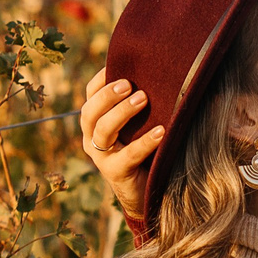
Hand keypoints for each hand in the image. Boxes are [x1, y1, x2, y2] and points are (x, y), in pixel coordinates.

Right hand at [79, 68, 160, 222]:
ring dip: (122, 112)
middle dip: (107, 95)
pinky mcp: (115, 173)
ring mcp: (101, 157)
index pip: (90, 95)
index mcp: (95, 122)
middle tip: (129, 83)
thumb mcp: (140, 124)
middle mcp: (92, 138)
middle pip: (90, 112)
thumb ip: (143, 102)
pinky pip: (128, 156)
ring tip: (143, 99)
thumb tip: (167, 73)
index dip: (100, 80)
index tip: (119, 65)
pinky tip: (161, 131)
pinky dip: (144, 142)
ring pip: (102, 130)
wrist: (148, 192)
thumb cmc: (147, 150)